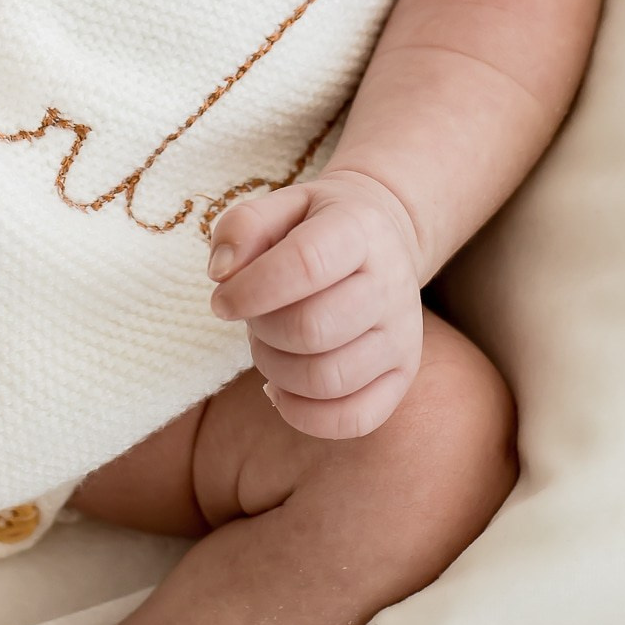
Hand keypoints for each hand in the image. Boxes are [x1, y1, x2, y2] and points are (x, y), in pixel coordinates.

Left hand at [207, 170, 425, 437]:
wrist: (381, 239)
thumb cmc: (315, 226)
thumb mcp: (279, 206)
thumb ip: (242, 227)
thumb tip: (222, 274)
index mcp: (359, 230)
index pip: (305, 265)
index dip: (251, 290)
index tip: (223, 300)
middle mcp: (390, 284)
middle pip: (313, 330)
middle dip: (262, 332)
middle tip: (251, 320)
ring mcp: (402, 335)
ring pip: (328, 380)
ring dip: (276, 372)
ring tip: (268, 347)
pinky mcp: (402, 374)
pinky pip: (354, 419)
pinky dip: (303, 415)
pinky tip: (281, 388)